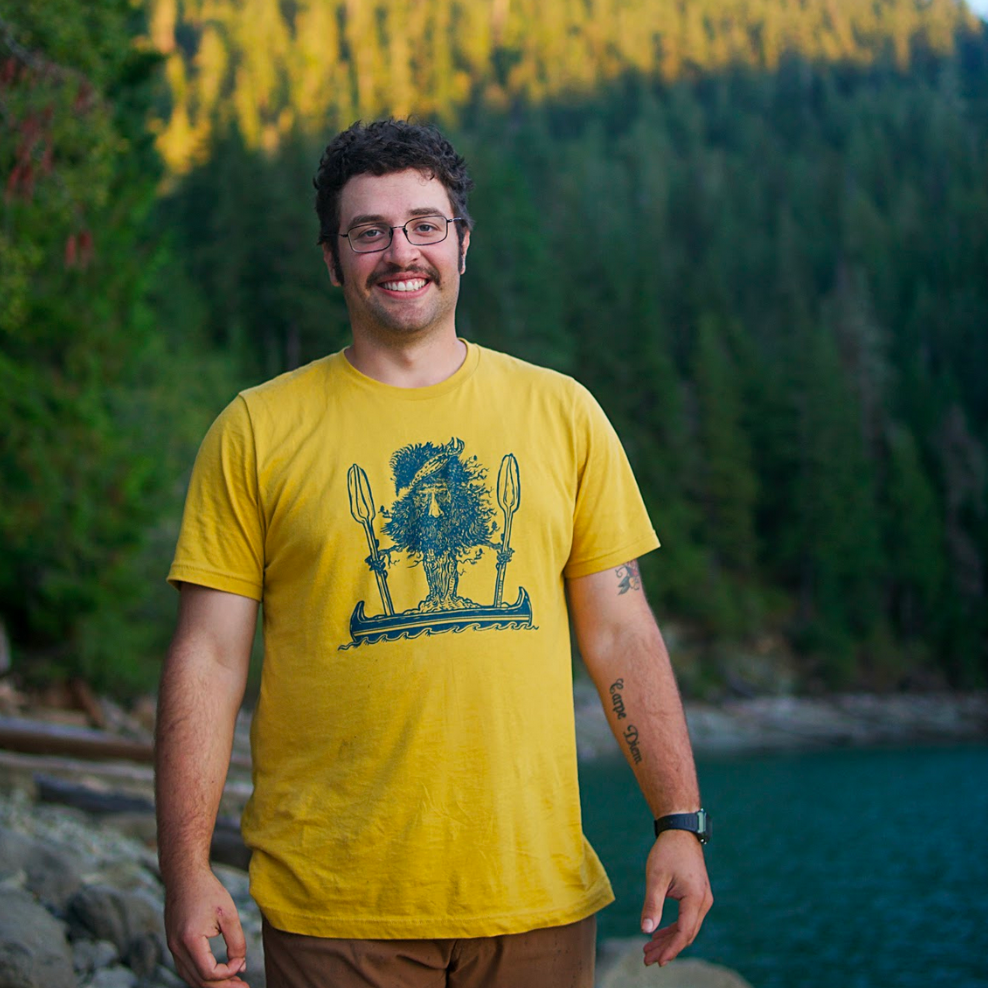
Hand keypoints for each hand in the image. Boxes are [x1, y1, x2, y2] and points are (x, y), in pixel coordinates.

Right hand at [164, 869, 248, 987]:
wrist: (184, 876)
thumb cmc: (207, 890)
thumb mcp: (228, 913)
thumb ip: (236, 941)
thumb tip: (240, 965)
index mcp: (190, 940)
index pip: (208, 973)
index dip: (228, 973)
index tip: (242, 964)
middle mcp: (177, 948)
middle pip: (199, 981)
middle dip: (222, 987)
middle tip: (243, 987)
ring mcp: (172, 948)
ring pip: (191, 978)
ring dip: (212, 984)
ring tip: (234, 983)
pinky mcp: (173, 945)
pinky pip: (187, 969)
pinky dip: (202, 975)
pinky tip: (218, 973)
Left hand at [640, 829, 712, 966]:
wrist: (680, 831)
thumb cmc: (667, 852)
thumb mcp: (656, 877)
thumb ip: (652, 904)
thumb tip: (646, 930)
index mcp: (695, 898)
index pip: (684, 932)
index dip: (670, 948)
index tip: (657, 960)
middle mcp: (703, 901)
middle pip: (687, 934)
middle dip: (668, 948)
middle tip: (647, 959)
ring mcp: (702, 899)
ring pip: (687, 928)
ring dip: (669, 940)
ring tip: (649, 950)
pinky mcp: (697, 895)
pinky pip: (687, 918)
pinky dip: (673, 928)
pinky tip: (658, 933)